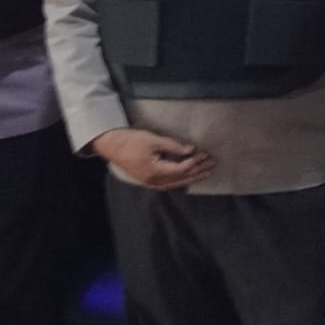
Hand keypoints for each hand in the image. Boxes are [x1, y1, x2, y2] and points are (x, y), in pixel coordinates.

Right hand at [91, 128, 214, 190]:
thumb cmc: (131, 141)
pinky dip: (181, 181)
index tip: (206, 154)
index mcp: (155, 171)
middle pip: (181, 178)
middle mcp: (154, 181)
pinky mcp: (148, 180)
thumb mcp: (154, 140)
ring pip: (176, 183)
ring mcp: (150, 183)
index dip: (195, 161)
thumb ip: (173, 146)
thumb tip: (191, 150)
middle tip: (212, 165)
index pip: (181, 169)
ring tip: (205, 173)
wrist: (112, 146)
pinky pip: (168, 184)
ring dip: (192, 178)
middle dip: (198, 172)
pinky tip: (188, 179)